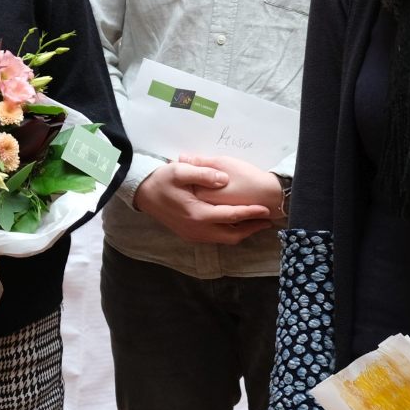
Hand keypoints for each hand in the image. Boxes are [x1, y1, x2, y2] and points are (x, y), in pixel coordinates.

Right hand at [131, 161, 274, 243]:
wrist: (142, 194)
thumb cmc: (162, 180)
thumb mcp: (180, 170)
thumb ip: (203, 174)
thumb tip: (224, 179)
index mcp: (197, 214)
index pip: (231, 216)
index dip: (251, 212)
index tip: (266, 209)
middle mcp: (197, 230)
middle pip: (232, 235)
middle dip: (251, 229)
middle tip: (267, 221)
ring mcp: (193, 235)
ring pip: (224, 239)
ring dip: (241, 232)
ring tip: (256, 222)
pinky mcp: (190, 235)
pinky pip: (215, 238)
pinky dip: (229, 232)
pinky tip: (235, 223)